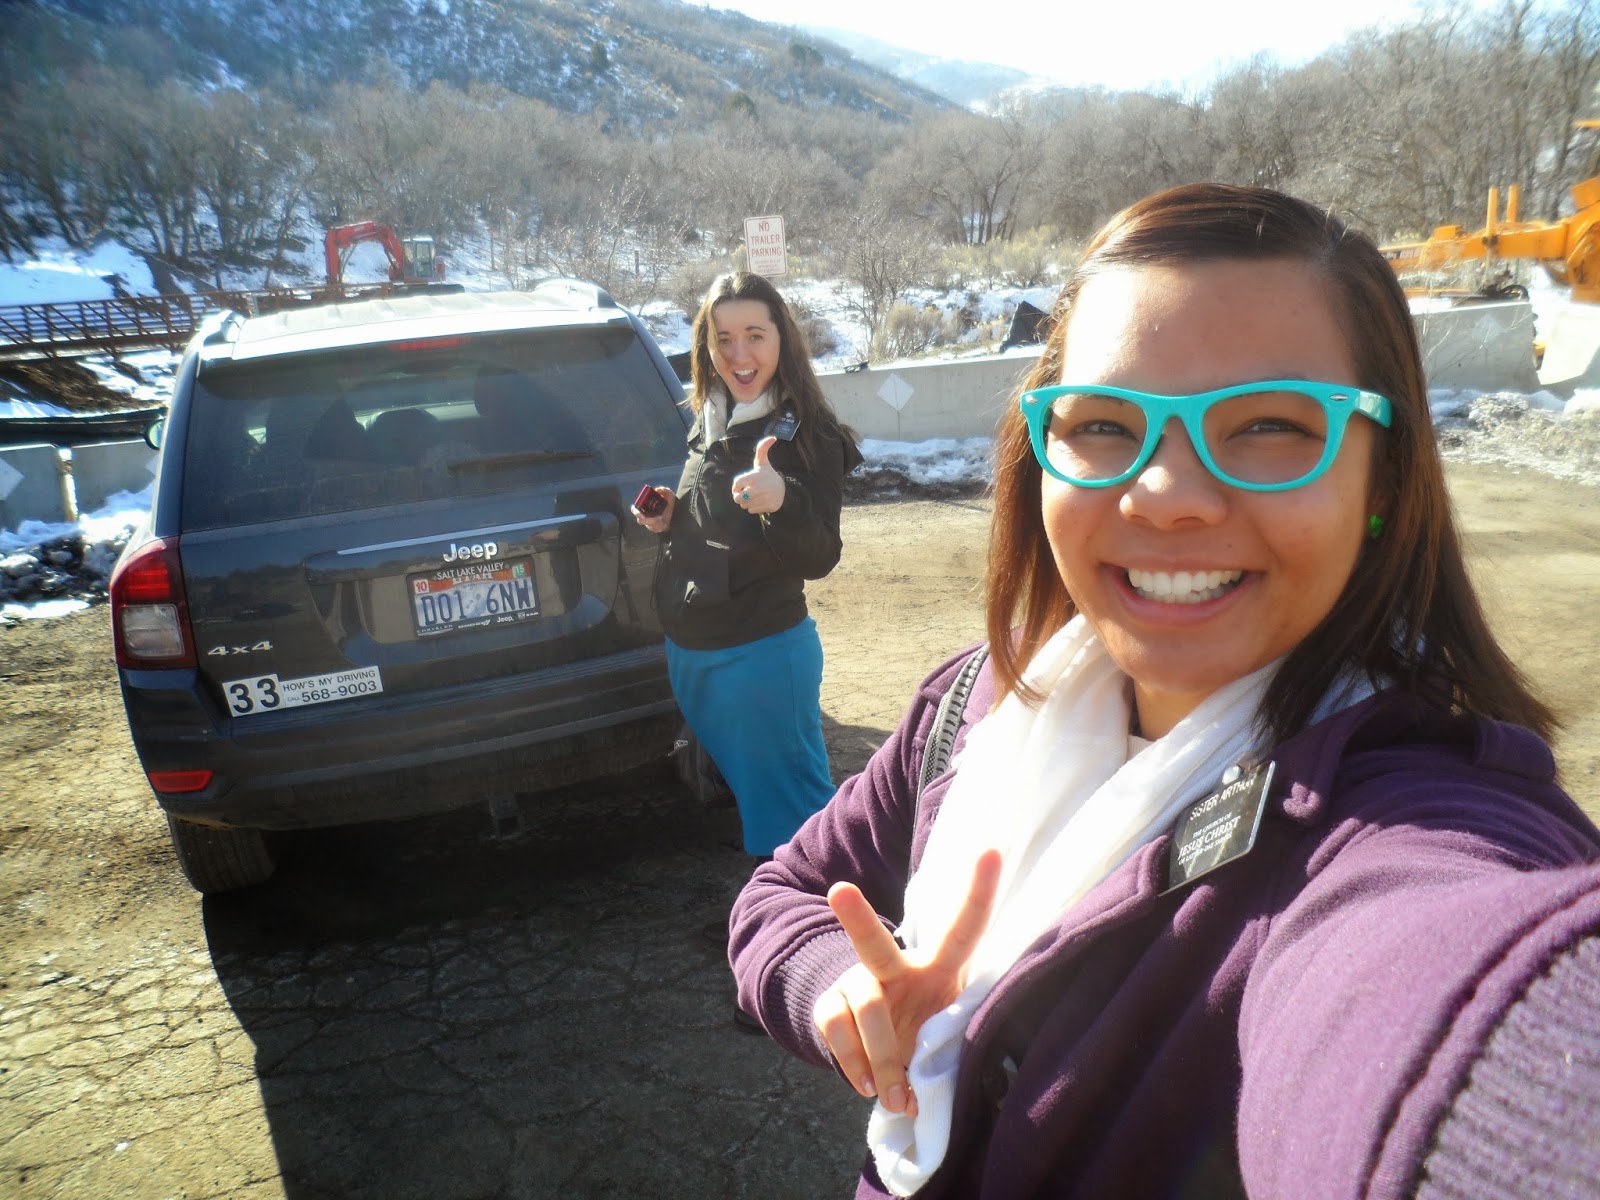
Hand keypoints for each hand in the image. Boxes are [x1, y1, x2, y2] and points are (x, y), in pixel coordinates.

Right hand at [632, 487, 674, 533]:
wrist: (678, 513)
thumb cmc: (670, 503)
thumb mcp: (670, 495)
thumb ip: (664, 490)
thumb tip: (657, 489)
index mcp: (645, 506)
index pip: (635, 509)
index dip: (636, 512)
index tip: (641, 515)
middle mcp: (645, 515)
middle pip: (640, 520)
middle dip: (648, 520)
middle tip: (657, 518)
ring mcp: (649, 522)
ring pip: (649, 526)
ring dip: (656, 522)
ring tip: (662, 518)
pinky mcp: (655, 528)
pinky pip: (655, 529)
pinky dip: (659, 526)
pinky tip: (664, 523)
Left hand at [732, 436, 785, 514]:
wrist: (784, 490)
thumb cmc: (768, 475)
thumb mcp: (763, 462)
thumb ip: (762, 449)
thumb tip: (773, 437)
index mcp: (757, 475)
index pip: (737, 484)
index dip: (735, 487)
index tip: (738, 487)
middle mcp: (761, 487)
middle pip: (739, 498)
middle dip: (739, 497)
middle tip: (745, 494)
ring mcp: (766, 497)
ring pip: (745, 505)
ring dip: (746, 503)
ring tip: (754, 497)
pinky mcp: (770, 506)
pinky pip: (752, 510)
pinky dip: (753, 508)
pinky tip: (760, 502)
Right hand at [812, 848, 1001, 1116]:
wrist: (882, 1049)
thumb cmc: (930, 1034)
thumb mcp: (952, 1032)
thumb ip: (952, 1047)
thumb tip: (938, 1088)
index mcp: (939, 966)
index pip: (963, 928)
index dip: (979, 891)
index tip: (991, 851)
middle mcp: (895, 967)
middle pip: (875, 944)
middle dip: (858, 919)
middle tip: (840, 891)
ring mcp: (856, 983)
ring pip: (865, 1010)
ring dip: (884, 1061)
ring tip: (896, 1098)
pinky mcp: (828, 1004)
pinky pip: (837, 1031)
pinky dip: (856, 1066)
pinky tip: (870, 1086)